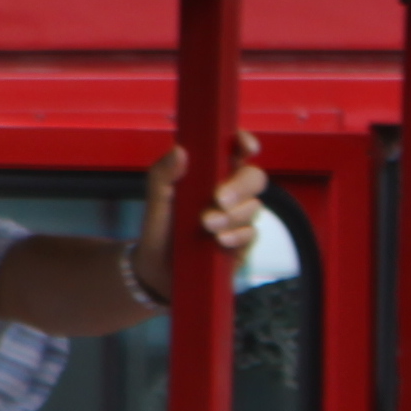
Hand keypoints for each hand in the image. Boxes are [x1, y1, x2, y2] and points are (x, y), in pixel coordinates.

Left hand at [133, 138, 269, 278]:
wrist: (159, 268)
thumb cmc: (160, 227)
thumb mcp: (156, 197)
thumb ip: (163, 173)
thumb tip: (180, 150)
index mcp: (210, 172)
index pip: (235, 150)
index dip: (244, 143)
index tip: (244, 145)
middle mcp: (229, 190)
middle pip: (254, 177)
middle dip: (240, 187)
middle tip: (218, 199)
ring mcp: (239, 215)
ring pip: (254, 206)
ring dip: (231, 216)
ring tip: (205, 225)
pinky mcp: (244, 240)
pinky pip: (252, 233)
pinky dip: (236, 235)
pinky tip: (218, 240)